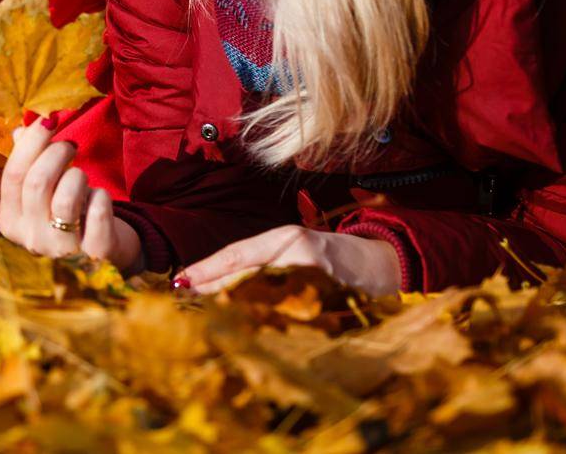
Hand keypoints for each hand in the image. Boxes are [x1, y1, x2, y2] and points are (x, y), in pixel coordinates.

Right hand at [0, 120, 142, 271]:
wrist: (104, 251)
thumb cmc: (70, 213)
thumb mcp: (45, 189)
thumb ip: (29, 161)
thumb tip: (19, 130)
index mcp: (11, 222)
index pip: (12, 176)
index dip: (31, 142)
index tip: (49, 120)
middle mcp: (32, 240)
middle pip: (36, 183)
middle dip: (57, 153)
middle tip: (71, 147)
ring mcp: (63, 252)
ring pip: (64, 200)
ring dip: (77, 176)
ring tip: (81, 178)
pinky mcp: (96, 253)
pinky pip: (98, 212)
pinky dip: (101, 196)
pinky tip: (99, 198)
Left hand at [176, 226, 401, 296]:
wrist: (383, 263)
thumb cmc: (333, 261)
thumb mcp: (296, 253)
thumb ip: (265, 265)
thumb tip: (220, 284)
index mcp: (286, 238)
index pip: (237, 253)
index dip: (208, 268)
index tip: (181, 279)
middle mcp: (295, 249)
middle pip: (243, 271)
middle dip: (212, 287)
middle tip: (184, 296)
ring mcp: (310, 270)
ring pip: (261, 289)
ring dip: (232, 304)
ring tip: (206, 313)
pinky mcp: (324, 291)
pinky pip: (286, 307)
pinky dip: (264, 318)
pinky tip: (248, 326)